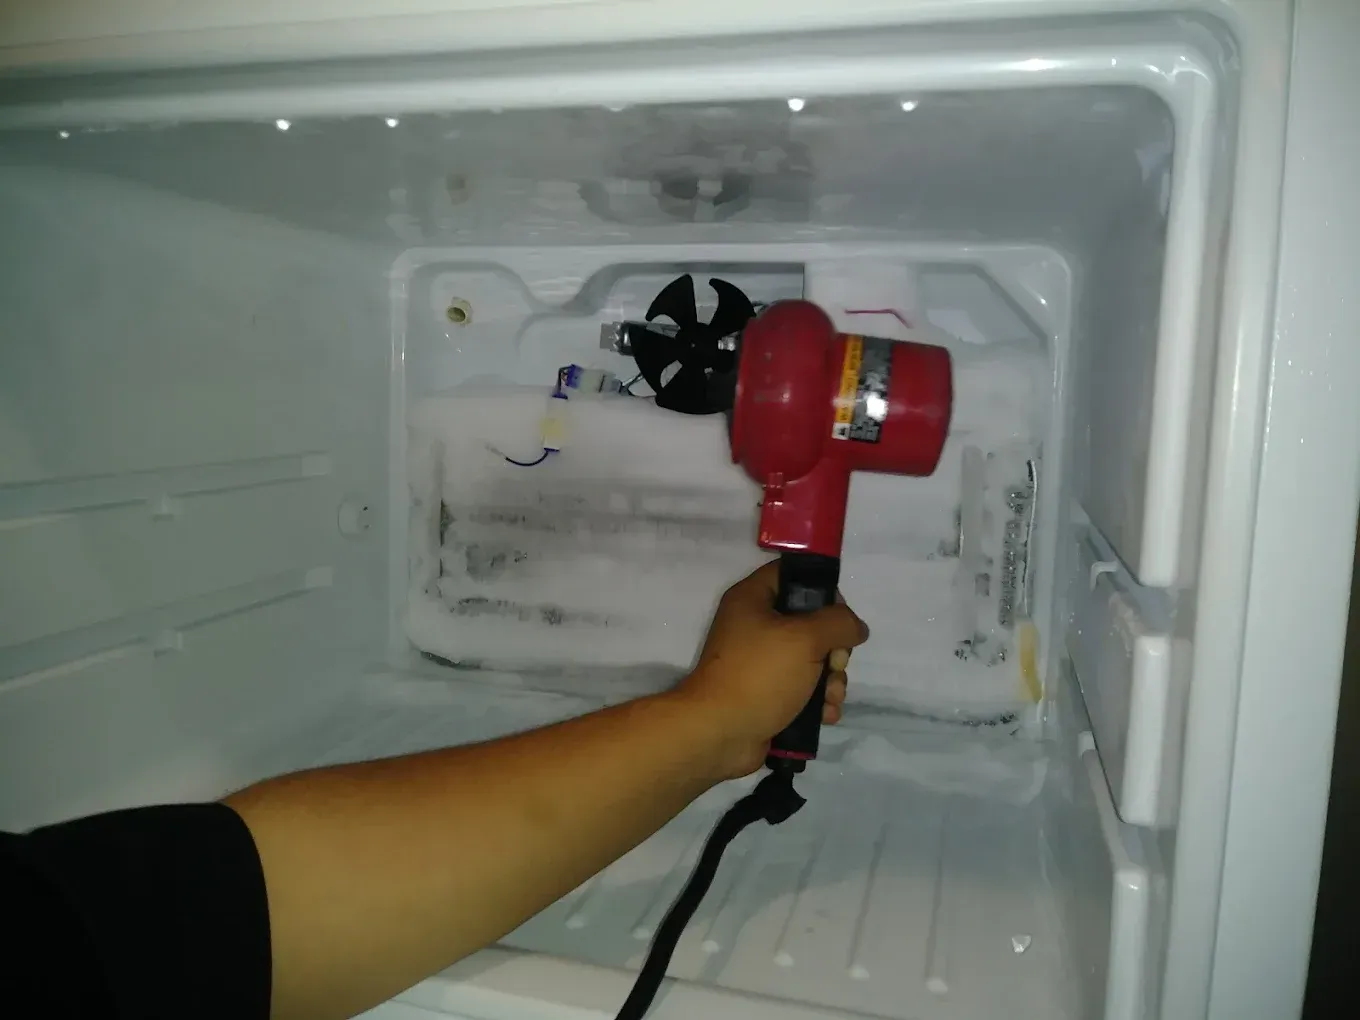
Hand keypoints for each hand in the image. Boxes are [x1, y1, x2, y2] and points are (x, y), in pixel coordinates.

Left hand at [678, 561, 868, 777]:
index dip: (820, 588)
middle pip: (810, 623)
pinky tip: (825, 714)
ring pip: (812, 660)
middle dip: (834, 648)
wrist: (721, 734)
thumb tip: (856, 628)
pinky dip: (818, 701)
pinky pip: (803, 689)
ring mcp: (761, 664)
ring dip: (831, 679)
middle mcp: (755, 627)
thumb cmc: (759, 674)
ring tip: (830, 697)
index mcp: (752, 600)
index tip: (840, 613)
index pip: (791, 575)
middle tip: (834, 663)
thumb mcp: (805, 638)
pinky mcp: (768, 695)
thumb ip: (838, 623)